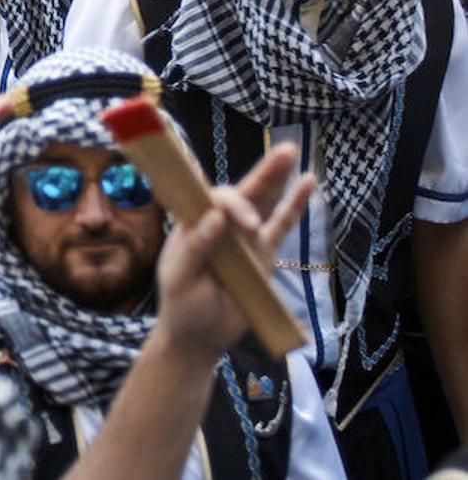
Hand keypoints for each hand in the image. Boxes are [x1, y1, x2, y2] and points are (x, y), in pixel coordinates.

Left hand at [155, 143, 313, 358]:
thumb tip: (215, 217)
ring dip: (278, 178)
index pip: (213, 199)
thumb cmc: (182, 305)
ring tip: (292, 152)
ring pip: (263, 203)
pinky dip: (294, 206)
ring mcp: (243, 238)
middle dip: (263, 172)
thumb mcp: (180, 279)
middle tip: (286, 151)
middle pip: (241, 192)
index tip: (247, 224)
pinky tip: (308, 184)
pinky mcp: (262, 255)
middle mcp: (218, 224)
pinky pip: (281, 227)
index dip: (232, 202)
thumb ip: (195, 249)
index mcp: (193, 225)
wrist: (199, 337)